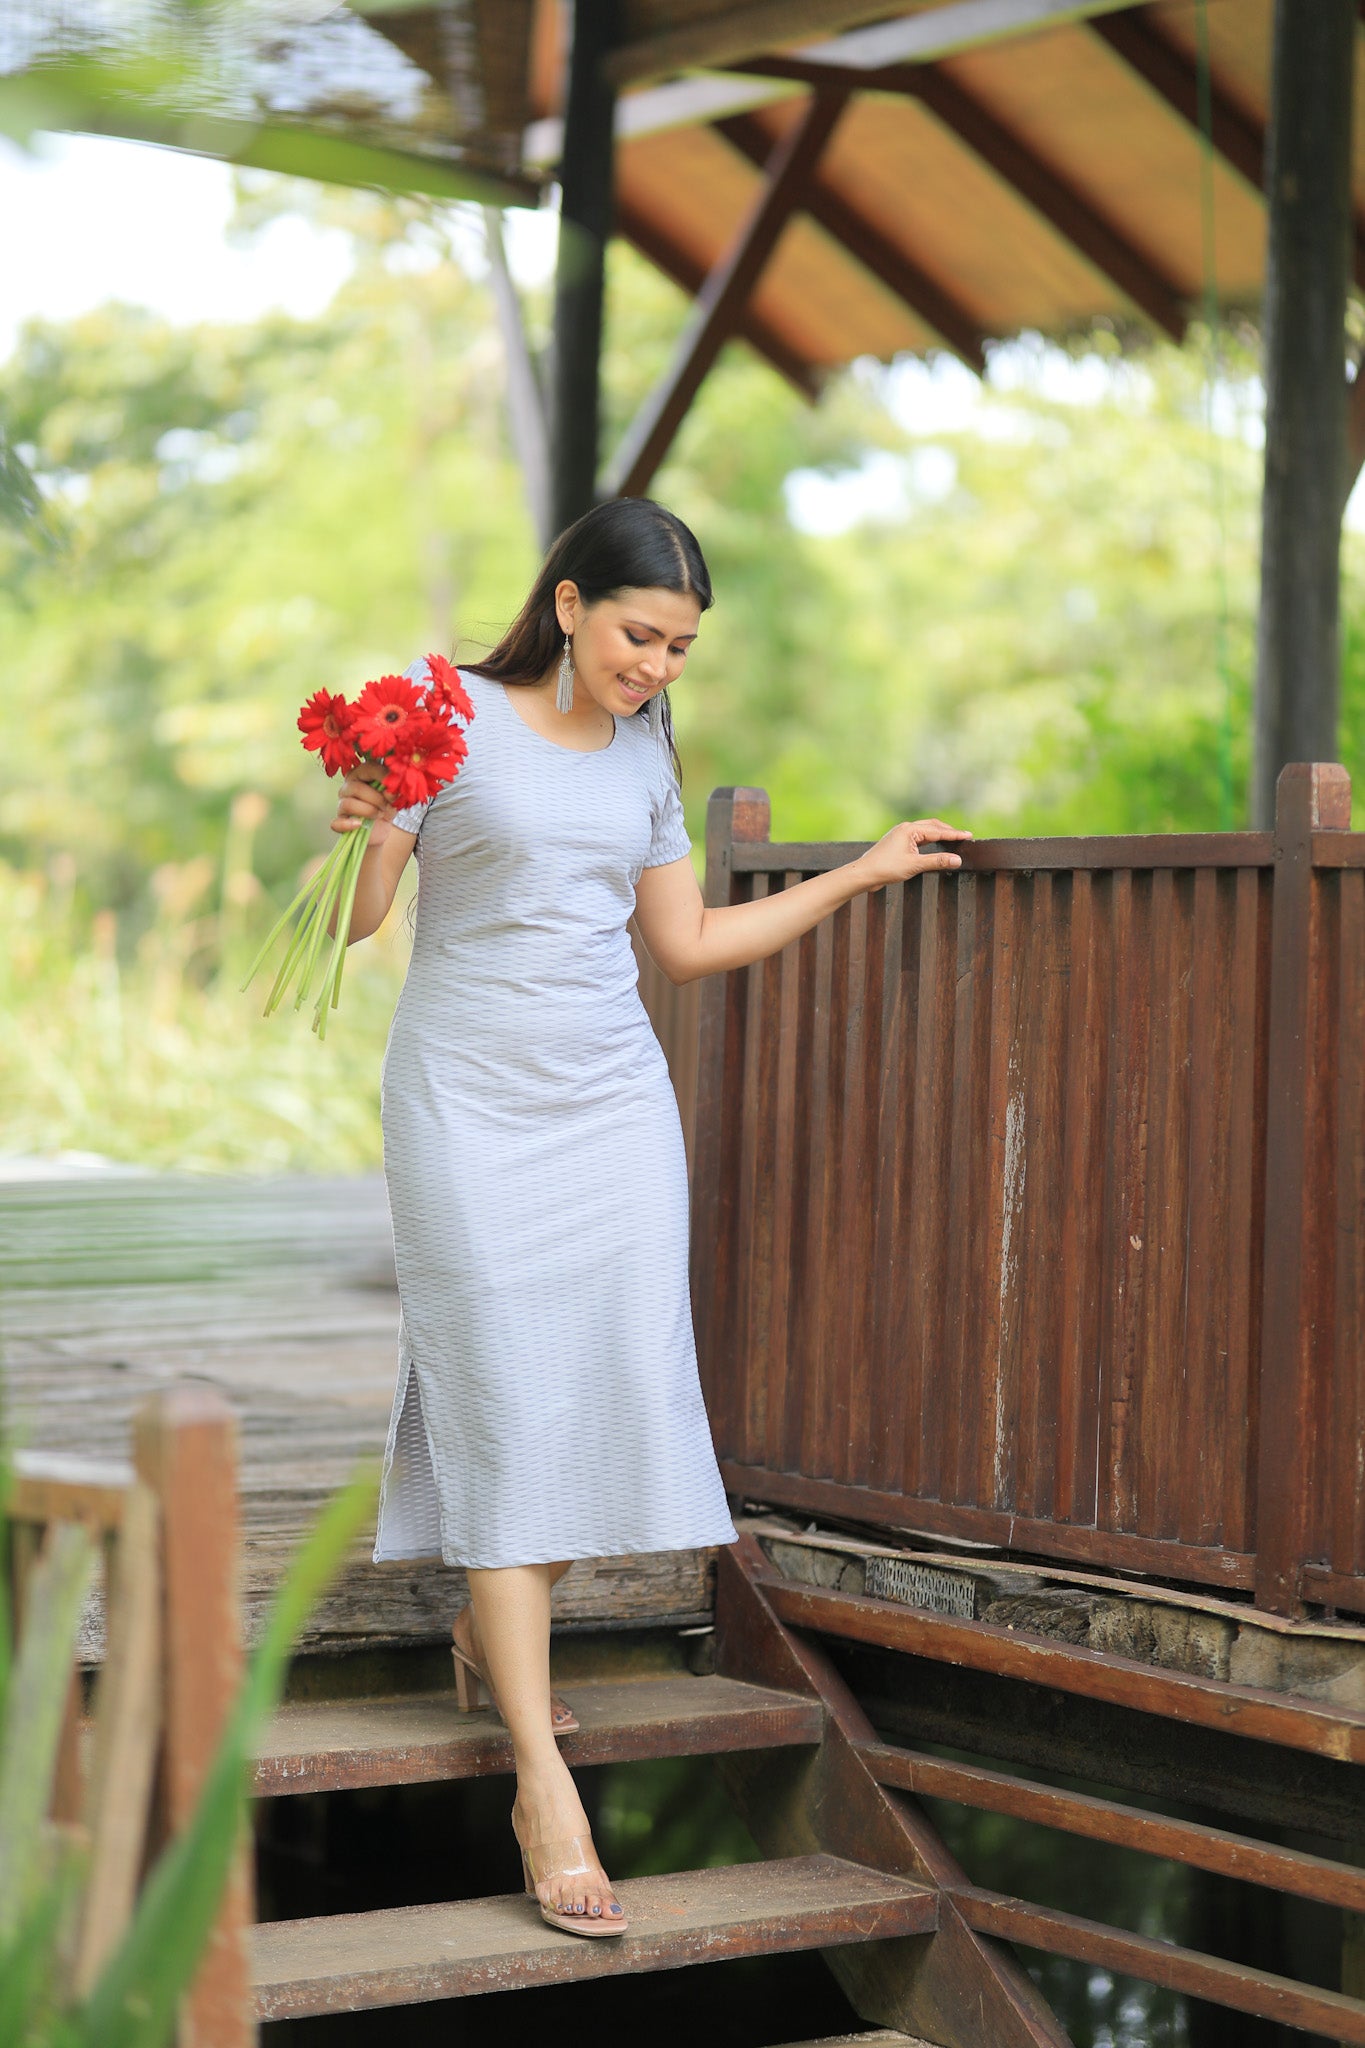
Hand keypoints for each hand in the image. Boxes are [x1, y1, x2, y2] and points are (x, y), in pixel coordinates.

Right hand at [330, 766, 395, 841]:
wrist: (381, 828)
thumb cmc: (386, 806)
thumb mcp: (394, 797)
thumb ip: (393, 791)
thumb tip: (391, 791)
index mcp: (360, 775)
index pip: (367, 768)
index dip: (382, 775)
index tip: (396, 783)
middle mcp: (347, 788)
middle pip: (356, 788)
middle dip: (376, 798)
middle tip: (387, 805)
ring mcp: (341, 804)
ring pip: (348, 804)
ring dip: (368, 811)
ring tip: (380, 814)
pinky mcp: (340, 822)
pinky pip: (337, 823)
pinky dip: (348, 825)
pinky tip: (360, 824)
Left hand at [856, 818, 972, 889]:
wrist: (864, 874)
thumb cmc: (886, 868)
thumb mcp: (915, 865)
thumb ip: (937, 861)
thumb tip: (957, 860)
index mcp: (909, 830)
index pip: (938, 830)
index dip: (954, 834)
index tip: (969, 835)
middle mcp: (905, 828)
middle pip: (932, 826)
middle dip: (948, 831)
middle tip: (963, 837)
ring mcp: (900, 835)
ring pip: (925, 832)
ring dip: (939, 835)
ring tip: (952, 839)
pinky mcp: (897, 843)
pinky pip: (918, 838)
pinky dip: (929, 841)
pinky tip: (934, 846)